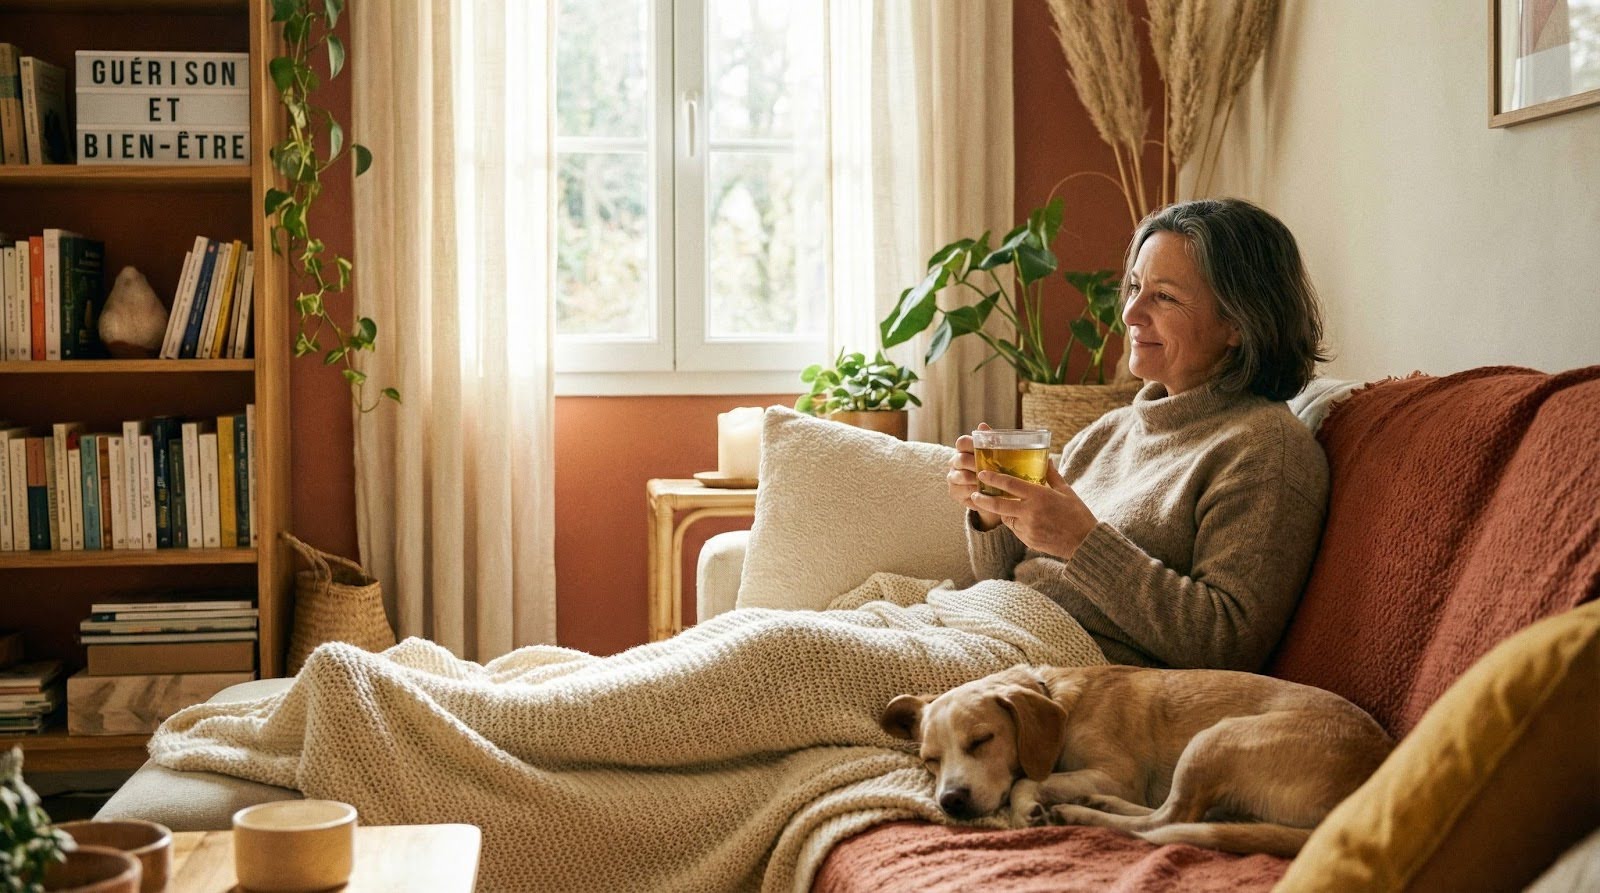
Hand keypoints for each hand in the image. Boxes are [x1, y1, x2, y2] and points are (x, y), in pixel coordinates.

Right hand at [947, 423, 1002, 529]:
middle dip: (976, 464)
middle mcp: (954, 462)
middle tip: (991, 468)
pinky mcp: (954, 492)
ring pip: (961, 476)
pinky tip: (986, 493)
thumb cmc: (993, 470)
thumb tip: (982, 425)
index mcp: (963, 450)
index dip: (971, 444)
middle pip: (960, 459)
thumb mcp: (995, 455)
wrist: (991, 493)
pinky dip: (976, 492)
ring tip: (990, 482)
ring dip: (976, 480)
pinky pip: (963, 491)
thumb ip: (989, 441)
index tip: (985, 449)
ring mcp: (952, 477)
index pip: (962, 442)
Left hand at [969, 462, 1097, 559]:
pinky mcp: (1028, 540)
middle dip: (983, 499)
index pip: (1010, 484)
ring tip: (1002, 504)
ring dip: (1003, 511)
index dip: (994, 478)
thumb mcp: (1066, 491)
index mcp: (1040, 496)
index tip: (983, 473)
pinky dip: (1014, 522)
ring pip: (1006, 517)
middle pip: (999, 504)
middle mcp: (1031, 512)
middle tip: (975, 494)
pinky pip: (1015, 529)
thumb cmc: (1077, 514)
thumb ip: (1052, 475)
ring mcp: (1028, 528)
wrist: (1084, 542)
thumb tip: (1046, 459)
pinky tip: (1020, 518)